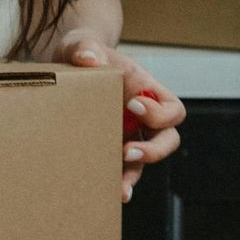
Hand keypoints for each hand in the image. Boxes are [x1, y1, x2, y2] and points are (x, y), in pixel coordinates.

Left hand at [58, 35, 184, 201]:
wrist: (68, 66)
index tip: (133, 105)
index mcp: (146, 90)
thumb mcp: (82, 46)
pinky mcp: (110, 146)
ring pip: (145, 160)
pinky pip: (122, 168)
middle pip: (167, 139)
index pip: (171, 108)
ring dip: (135, 175)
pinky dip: (117, 181)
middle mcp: (143, 115)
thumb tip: (88, 58)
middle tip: (128, 151)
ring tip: (120, 189)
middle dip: (154, 150)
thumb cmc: (83, 53)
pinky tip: (106, 193)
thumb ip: (85, 48)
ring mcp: (129, 133)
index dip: (158, 112)